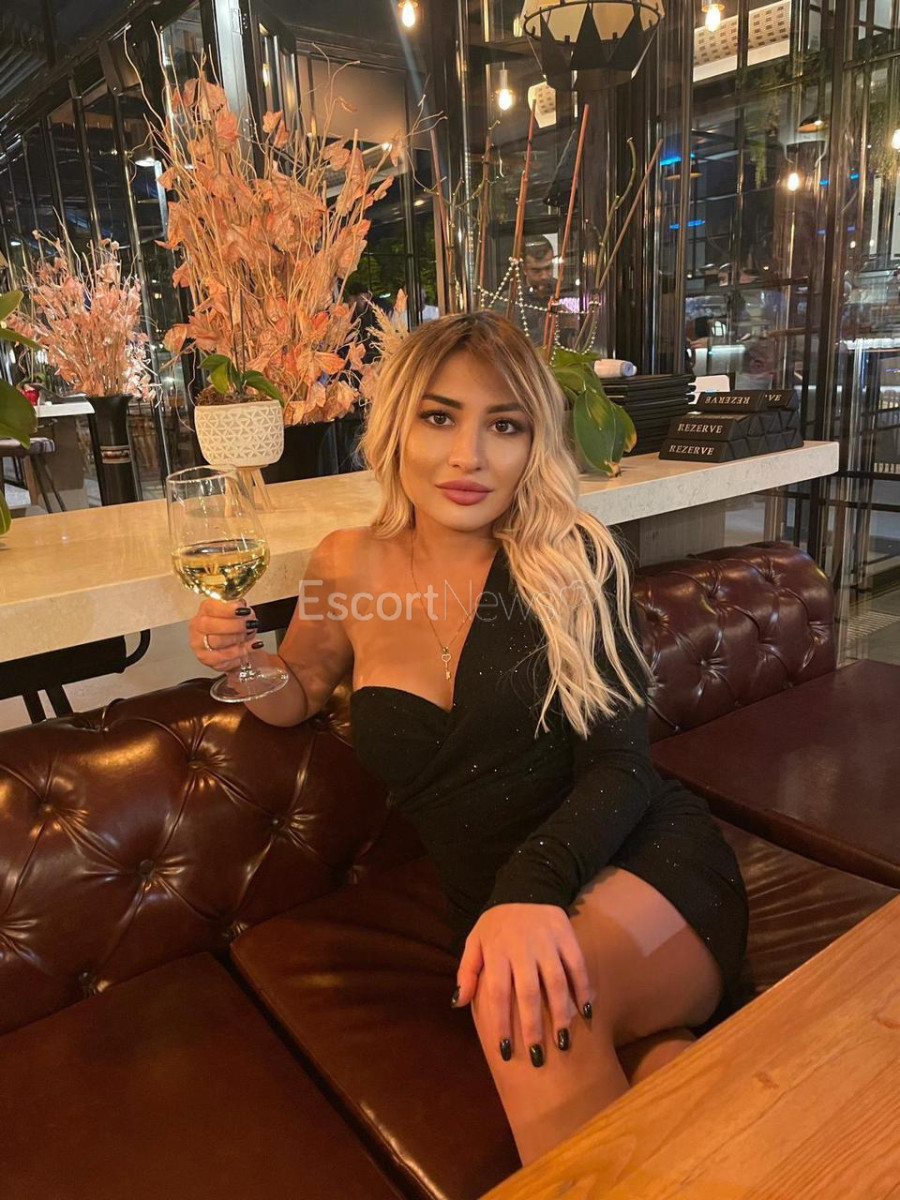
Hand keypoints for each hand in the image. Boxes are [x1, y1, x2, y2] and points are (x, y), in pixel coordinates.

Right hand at [188, 598, 261, 672]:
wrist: (236, 646)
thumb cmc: (235, 627)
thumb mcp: (239, 613)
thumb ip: (242, 610)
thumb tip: (247, 613)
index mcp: (205, 610)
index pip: (210, 608)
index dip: (227, 609)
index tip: (243, 611)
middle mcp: (197, 627)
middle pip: (211, 625)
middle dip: (234, 625)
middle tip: (250, 624)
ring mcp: (199, 645)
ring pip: (216, 642)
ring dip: (238, 638)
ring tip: (250, 635)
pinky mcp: (206, 659)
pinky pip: (223, 658)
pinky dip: (240, 652)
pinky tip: (251, 646)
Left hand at [453, 904, 592, 1065]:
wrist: (526, 884)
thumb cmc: (497, 922)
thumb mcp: (474, 940)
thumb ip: (466, 971)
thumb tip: (458, 1003)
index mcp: (497, 951)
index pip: (497, 994)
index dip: (502, 1024)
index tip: (506, 1051)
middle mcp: (522, 948)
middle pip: (528, 993)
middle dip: (532, 1027)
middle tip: (537, 1057)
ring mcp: (547, 942)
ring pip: (556, 983)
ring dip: (560, 1014)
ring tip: (561, 1041)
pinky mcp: (567, 936)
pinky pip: (578, 966)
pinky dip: (583, 989)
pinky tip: (585, 1012)